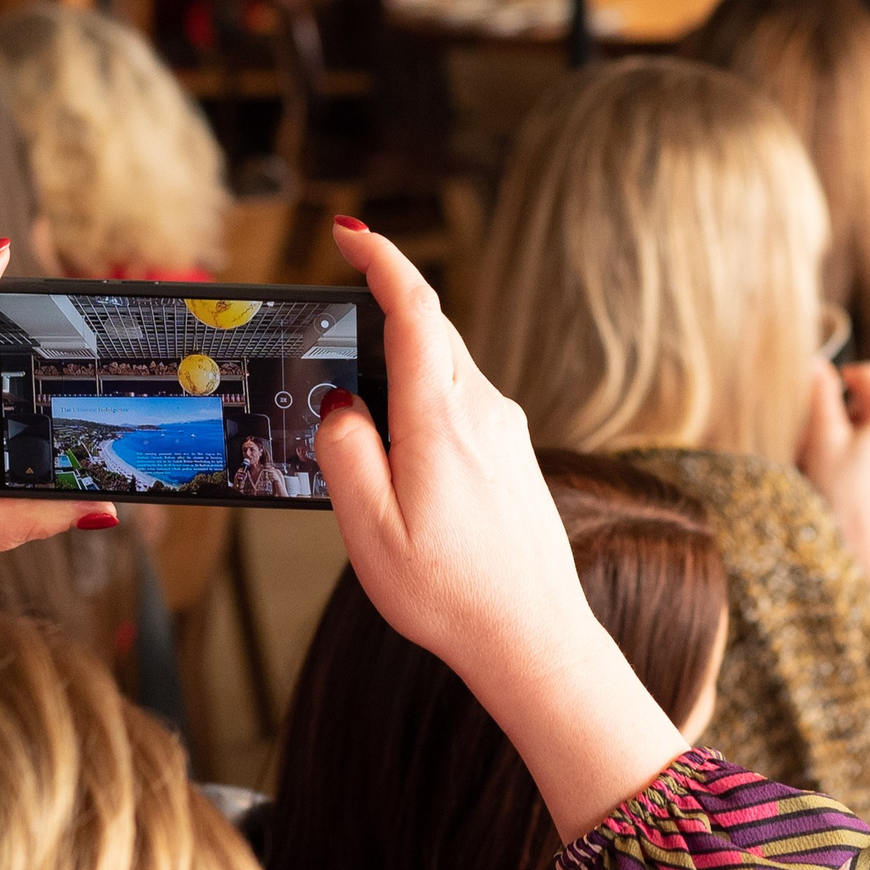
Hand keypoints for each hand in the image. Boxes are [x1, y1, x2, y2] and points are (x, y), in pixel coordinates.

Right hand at [319, 217, 686, 839]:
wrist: (534, 638)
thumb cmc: (450, 596)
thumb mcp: (371, 533)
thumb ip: (348, 455)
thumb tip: (338, 403)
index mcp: (440, 422)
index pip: (415, 311)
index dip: (382, 260)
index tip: (350, 231)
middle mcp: (483, 412)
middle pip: (433, 330)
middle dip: (385, 308)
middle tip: (335, 314)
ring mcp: (507, 430)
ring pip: (450, 365)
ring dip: (405, 362)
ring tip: (358, 405)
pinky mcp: (516, 453)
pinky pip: (464, 400)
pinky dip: (428, 397)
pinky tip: (403, 449)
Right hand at [797, 361, 869, 638]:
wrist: (855, 548)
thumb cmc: (838, 493)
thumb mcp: (822, 437)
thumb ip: (820, 393)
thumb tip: (816, 363)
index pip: (867, 374)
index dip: (838, 378)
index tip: (814, 396)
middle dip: (841, 410)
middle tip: (814, 435)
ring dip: (848, 432)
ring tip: (825, 457)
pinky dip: (860, 451)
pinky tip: (840, 473)